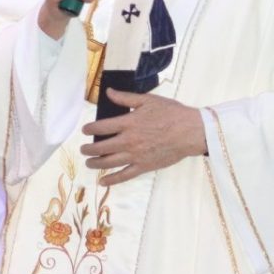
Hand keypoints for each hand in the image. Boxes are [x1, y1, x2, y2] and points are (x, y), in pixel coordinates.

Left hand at [78, 89, 206, 185]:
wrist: (190, 131)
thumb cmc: (171, 113)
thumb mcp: (148, 100)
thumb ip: (125, 98)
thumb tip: (108, 92)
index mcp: (129, 123)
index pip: (101, 127)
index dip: (89, 129)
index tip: (84, 131)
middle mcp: (129, 140)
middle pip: (101, 147)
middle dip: (88, 149)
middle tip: (83, 149)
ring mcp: (136, 155)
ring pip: (109, 163)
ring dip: (95, 163)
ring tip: (89, 163)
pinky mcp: (144, 166)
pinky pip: (124, 176)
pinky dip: (112, 180)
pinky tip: (102, 181)